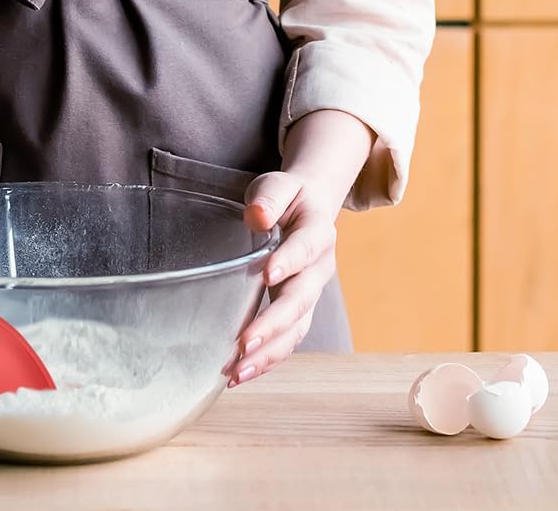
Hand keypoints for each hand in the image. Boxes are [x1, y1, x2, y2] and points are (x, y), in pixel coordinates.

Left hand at [227, 172, 337, 386]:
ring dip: (269, 353)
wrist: (309, 210)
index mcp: (318, 232)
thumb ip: (270, 197)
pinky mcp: (299, 313)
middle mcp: (320, 269)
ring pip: (297, 330)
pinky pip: (288, 340)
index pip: (305, 248)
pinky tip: (241, 374)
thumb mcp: (279, 185)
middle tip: (244, 342)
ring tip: (237, 372)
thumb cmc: (288, 197)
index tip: (267, 275)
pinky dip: (267, 359)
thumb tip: (257, 215)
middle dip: (274, 324)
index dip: (289, 262)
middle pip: (301, 300)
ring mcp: (311, 294)